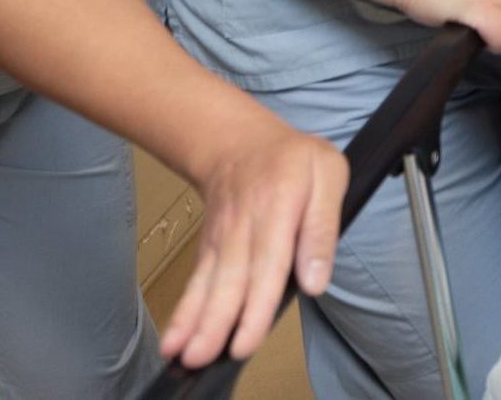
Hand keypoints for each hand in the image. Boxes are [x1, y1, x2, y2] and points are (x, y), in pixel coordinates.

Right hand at [160, 111, 347, 366]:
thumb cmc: (293, 159)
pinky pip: (196, 283)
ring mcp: (221, 239)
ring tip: (184, 357)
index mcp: (279, 206)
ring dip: (194, 322)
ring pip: (208, 284)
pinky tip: (173, 342)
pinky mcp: (209, 250)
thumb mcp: (328, 172)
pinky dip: (183, 312)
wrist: (237, 141)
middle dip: (215, 322)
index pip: (268, 261)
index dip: (256, 304)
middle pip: (230, 279)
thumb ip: (323, 227)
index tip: (246, 341)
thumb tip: (315, 282)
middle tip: (203, 358)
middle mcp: (244, 226)